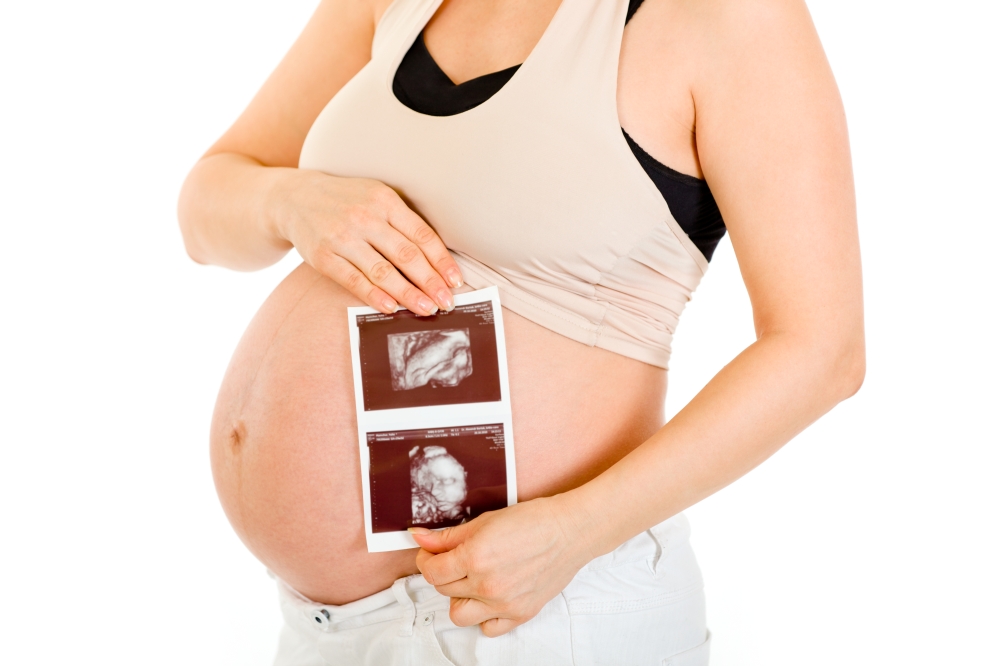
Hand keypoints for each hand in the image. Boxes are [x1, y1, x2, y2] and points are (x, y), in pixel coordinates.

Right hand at [276, 171, 462, 314]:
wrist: (293, 199)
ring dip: (408, 294)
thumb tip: (437, 260)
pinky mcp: (323, 257)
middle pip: (406, 255)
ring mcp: (342, 237)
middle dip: (430, 282)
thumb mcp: (376, 198)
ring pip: (382, 271)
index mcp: (384, 200)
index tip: (455, 281)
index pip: (421, 235)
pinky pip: (354, 281)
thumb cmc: (346, 202)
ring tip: (426, 309)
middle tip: (447, 302)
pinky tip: (392, 308)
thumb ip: (402, 222)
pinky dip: (375, 296)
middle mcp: (364, 217)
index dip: (441, 260)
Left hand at [411, 496, 592, 636]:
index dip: (425, 560)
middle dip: (443, 573)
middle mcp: (487, 585)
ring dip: (459, 598)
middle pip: (443, 589)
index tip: (430, 554)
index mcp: (475, 557)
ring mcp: (503, 603)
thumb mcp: (485, 521)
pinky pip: (488, 629)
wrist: (570, 531)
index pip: (432, 571)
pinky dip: (484, 616)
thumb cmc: (533, 521)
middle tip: (455, 559)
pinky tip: (489, 596)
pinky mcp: (520, 614)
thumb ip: (448, 536)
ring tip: (471, 580)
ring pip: (459, 614)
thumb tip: (419, 537)